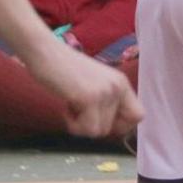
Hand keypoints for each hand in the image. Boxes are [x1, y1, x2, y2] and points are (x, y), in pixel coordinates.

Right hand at [22, 39, 143, 136]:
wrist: (44, 51)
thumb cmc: (62, 69)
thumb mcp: (94, 83)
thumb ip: (106, 100)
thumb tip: (111, 128)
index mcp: (121, 82)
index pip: (138, 115)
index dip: (122, 125)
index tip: (100, 120)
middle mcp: (118, 86)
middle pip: (118, 128)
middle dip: (96, 125)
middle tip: (81, 111)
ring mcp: (106, 92)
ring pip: (100, 131)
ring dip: (81, 125)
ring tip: (71, 104)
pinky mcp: (90, 98)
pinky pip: (87, 129)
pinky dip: (73, 125)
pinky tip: (66, 105)